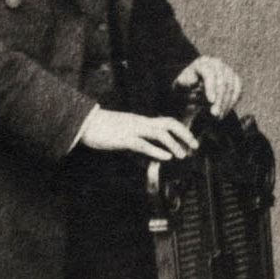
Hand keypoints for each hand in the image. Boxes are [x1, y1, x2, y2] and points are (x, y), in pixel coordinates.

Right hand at [78, 107, 197, 159]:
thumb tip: (146, 153)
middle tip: (195, 146)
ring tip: (183, 155)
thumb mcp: (123, 133)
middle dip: (184, 133)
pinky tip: (166, 157)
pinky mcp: (123, 139)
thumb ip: (136, 141)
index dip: (181, 130)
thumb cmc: (102, 128)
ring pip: (159, 133)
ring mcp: (132, 129)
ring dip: (174, 144)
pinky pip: (143, 144)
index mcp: (141, 121)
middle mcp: (140, 122)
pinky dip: (156, 151)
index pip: (166, 122)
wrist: (84, 123)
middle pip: (168, 123)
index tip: (191, 141)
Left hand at [174, 56, 241, 117]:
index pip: (209, 73)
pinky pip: (237, 90)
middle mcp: (217, 63)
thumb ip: (185, 83)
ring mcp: (227, 70)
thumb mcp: (180, 86)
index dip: (211, 87)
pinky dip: (232, 102)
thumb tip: (194, 82)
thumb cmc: (184, 88)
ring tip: (218, 117)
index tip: (210, 101)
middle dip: (219, 100)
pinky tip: (225, 112)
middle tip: (215, 114)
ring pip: (231, 87)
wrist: (192, 89)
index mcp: (202, 63)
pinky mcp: (234, 79)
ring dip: (226, 104)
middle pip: (222, 81)